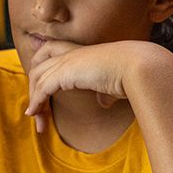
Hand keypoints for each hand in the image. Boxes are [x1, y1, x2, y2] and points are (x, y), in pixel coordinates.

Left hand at [25, 40, 160, 132]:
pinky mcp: (64, 72)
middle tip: (36, 113)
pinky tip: (34, 113)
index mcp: (81, 51)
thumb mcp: (114, 84)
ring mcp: (67, 60)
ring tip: (36, 120)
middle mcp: (70, 52)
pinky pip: (41, 88)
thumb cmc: (132, 75)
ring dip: (34, 101)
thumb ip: (105, 92)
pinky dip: (35, 101)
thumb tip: (103, 102)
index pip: (49, 55)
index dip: (41, 73)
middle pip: (38, 68)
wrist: (138, 68)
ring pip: (36, 79)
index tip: (40, 93)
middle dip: (33, 91)